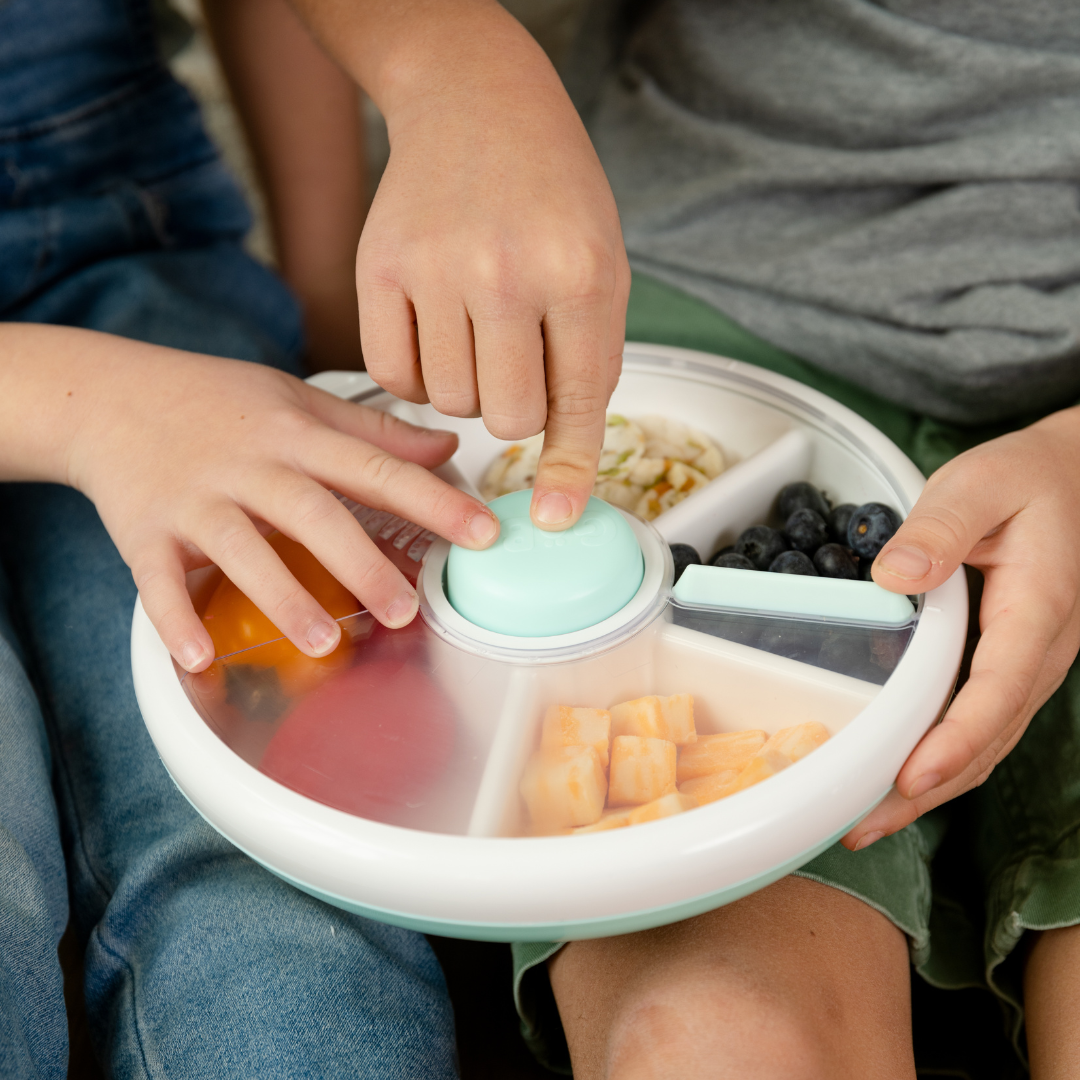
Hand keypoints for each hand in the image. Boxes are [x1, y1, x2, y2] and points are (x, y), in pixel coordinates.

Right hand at [17, 328, 498, 672]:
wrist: (105, 394)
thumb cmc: (215, 401)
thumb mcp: (297, 401)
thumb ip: (372, 430)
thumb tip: (446, 447)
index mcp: (294, 434)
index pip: (375, 466)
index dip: (432, 500)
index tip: (484, 532)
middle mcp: (249, 466)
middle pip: (312, 514)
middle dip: (362, 563)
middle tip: (408, 611)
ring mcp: (194, 500)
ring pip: (241, 550)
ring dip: (281, 597)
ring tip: (323, 642)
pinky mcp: (143, 532)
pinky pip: (157, 582)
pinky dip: (176, 620)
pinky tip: (202, 659)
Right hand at [352, 3, 629, 529]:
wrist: (475, 103)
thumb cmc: (550, 194)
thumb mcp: (602, 270)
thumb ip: (589, 367)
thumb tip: (562, 472)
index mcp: (580, 276)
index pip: (575, 406)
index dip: (567, 471)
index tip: (551, 518)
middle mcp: (506, 274)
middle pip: (504, 419)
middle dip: (516, 409)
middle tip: (516, 361)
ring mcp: (435, 269)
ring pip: (450, 404)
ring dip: (468, 389)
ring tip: (478, 330)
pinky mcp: (377, 268)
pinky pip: (394, 377)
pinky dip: (417, 376)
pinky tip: (435, 333)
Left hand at [844, 405, 1079, 849]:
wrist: (1073, 478)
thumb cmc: (1026, 479)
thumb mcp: (980, 484)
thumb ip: (940, 528)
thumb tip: (894, 576)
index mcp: (1038, 610)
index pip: (1000, 688)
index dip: (958, 737)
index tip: (914, 777)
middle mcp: (1040, 651)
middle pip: (988, 737)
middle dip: (929, 787)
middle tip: (864, 824)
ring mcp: (1027, 664)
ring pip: (984, 742)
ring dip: (930, 786)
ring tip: (868, 820)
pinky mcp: (1007, 664)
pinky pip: (977, 722)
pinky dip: (939, 757)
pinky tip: (896, 775)